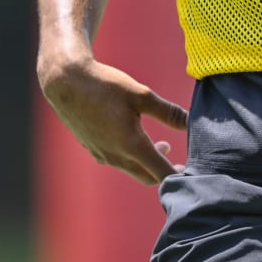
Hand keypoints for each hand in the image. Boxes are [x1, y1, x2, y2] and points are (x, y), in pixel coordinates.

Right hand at [38, 57, 187, 184]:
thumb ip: (168, 112)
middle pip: (148, 177)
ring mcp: (102, 155)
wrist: (66, 82)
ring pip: (133, 170)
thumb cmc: (105, 85)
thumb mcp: (141, 95)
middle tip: (185, 166)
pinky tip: (136, 139)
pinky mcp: (93, 150)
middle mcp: (116, 157)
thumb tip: (192, 123)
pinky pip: (118, 162)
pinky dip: (133, 158)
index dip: (179, 178)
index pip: (161, 174)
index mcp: (131, 145)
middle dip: (167, 173)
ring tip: (164, 146)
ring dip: (150, 163)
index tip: (196, 177)